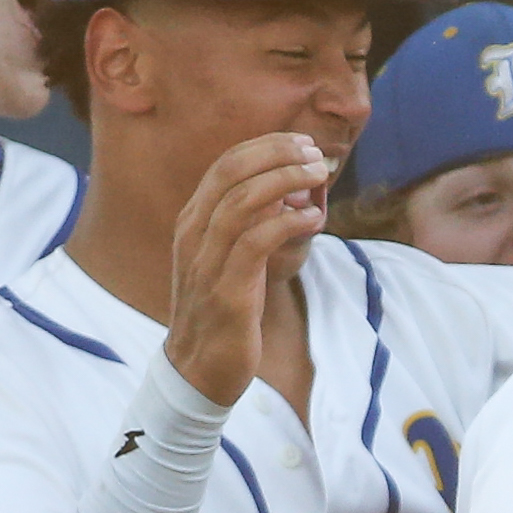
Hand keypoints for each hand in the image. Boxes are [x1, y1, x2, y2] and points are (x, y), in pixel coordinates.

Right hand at [164, 132, 332, 404]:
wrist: (199, 369)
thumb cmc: (224, 310)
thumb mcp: (232, 258)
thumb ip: (254, 224)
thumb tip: (293, 190)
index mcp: (193, 221)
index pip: (225, 164)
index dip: (266, 146)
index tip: (302, 142)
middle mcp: (193, 234)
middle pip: (231, 172)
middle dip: (277, 153)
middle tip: (315, 153)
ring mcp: (205, 260)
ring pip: (243, 200)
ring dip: (287, 180)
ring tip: (320, 177)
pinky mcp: (226, 289)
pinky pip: (257, 241)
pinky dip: (288, 222)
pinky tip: (314, 219)